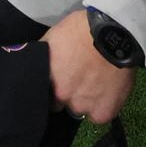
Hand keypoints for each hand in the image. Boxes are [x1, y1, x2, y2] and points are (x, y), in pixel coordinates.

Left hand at [39, 10, 135, 124]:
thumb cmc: (79, 30)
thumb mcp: (51, 38)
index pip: (46, 95)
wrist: (111, 34)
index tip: (61, 81)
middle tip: (81, 79)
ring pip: (82, 110)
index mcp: (49, 81)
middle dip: (70, 94)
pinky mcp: (104, 112)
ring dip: (87, 101)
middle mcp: (63, 97)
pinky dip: (103, 106)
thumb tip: (34, 65)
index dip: (54, 88)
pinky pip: (100, 116)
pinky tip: (107, 91)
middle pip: (64, 103)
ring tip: (96, 83)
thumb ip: (43, 58)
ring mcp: (84, 106)